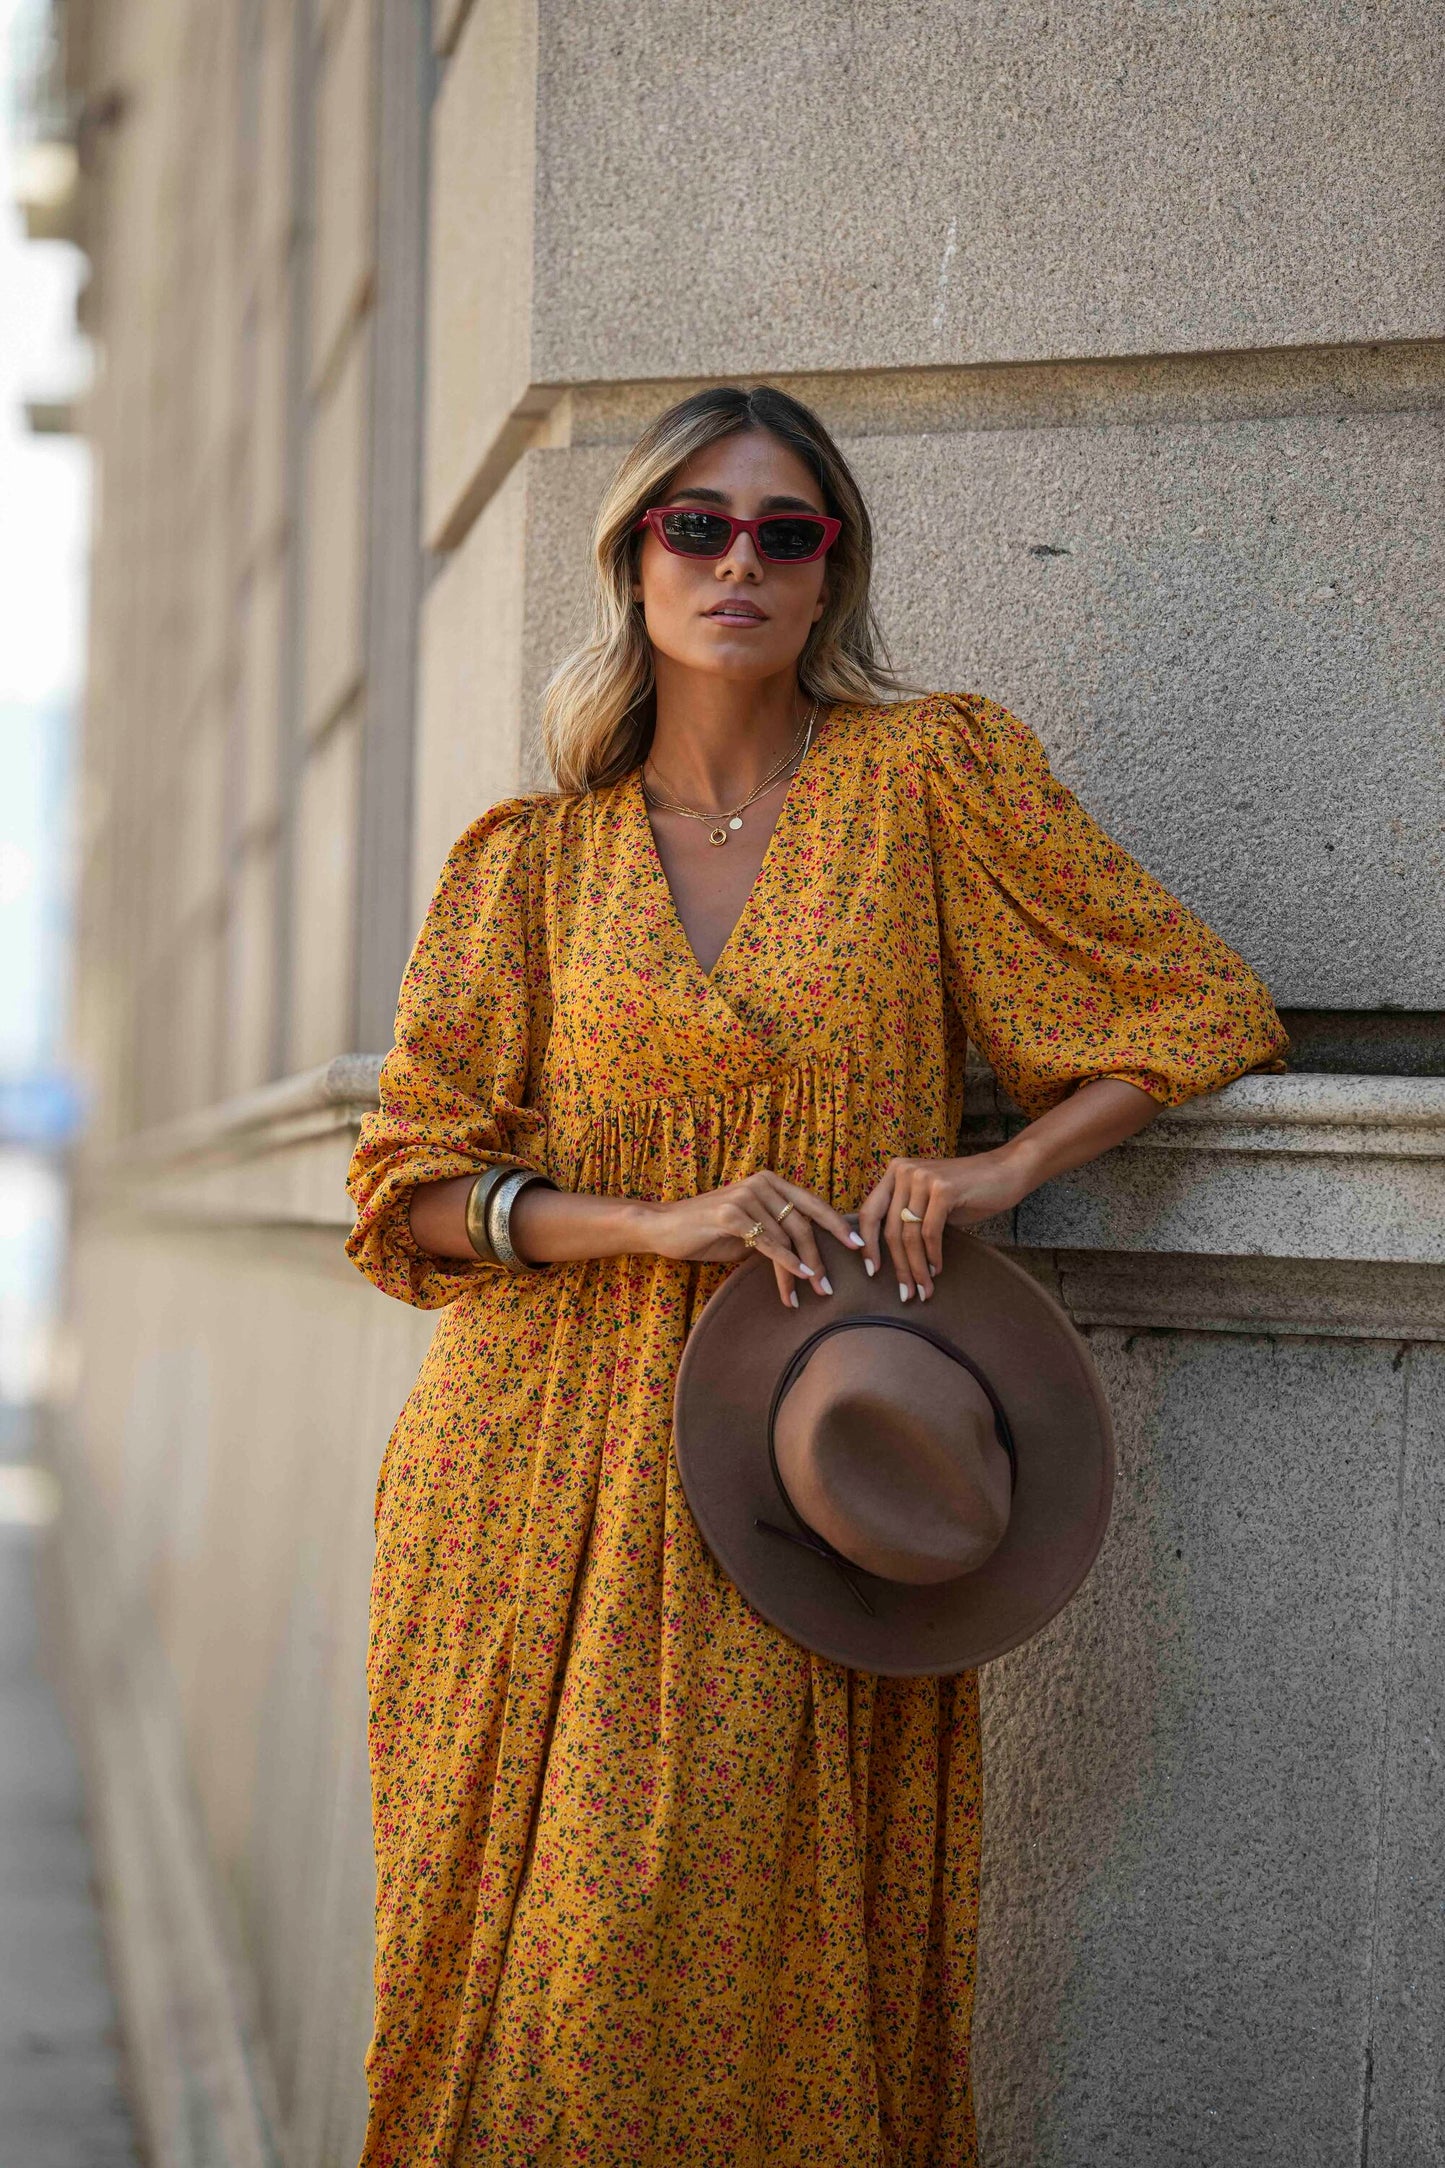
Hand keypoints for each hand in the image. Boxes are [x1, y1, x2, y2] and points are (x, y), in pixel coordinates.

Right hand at [641, 1173, 864, 1308]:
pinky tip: (797, 1278)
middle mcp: (761, 1183)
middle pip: (803, 1224)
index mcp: (770, 1182)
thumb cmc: (708, 1230)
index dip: (836, 1225)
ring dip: (800, 1270)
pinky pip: (767, 1242)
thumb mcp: (749, 1229)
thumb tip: (809, 1254)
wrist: (665, 1227)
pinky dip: (785, 1263)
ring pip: (786, 1238)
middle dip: (820, 1257)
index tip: (857, 1247)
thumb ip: (777, 1232)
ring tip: (809, 1294)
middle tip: (829, 1287)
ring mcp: (746, 1196)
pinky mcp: (730, 1213)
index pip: (812, 1204)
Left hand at [857, 1148, 1035, 1301]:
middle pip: (891, 1230)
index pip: (869, 1213)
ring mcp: (923, 1178)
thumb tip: (888, 1256)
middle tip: (905, 1292)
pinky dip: (933, 1256)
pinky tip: (937, 1270)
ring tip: (923, 1290)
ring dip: (917, 1268)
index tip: (870, 1272)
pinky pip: (930, 1232)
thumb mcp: (929, 1201)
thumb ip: (907, 1216)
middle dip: (898, 1267)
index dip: (867, 1245)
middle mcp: (904, 1171)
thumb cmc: (969, 1191)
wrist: (1007, 1171)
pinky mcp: (943, 1189)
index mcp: (895, 1172)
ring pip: (910, 1235)